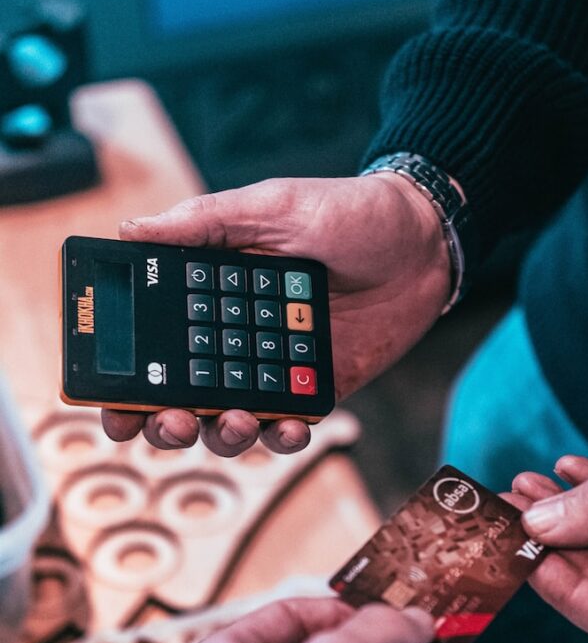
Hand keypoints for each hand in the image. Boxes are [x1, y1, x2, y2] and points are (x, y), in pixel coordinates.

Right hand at [103, 175, 449, 455]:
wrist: (424, 238)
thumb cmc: (348, 213)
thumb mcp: (270, 206)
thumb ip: (203, 223)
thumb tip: (131, 230)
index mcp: (213, 295)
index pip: (158, 343)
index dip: (129, 377)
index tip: (109, 401)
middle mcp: (238, 338)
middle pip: (185, 396)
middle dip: (167, 421)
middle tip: (169, 421)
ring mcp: (277, 367)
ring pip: (232, 421)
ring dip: (224, 434)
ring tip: (236, 421)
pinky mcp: (318, 387)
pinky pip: (290, 425)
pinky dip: (282, 436)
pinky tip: (284, 427)